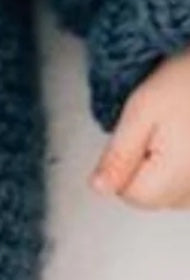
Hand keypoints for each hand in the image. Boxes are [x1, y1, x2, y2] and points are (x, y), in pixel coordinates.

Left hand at [90, 44, 189, 208]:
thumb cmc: (187, 81)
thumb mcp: (140, 112)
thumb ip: (118, 155)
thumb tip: (98, 188)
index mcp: (177, 177)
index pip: (131, 195)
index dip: (121, 164)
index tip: (134, 135)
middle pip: (153, 197)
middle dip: (144, 168)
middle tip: (157, 128)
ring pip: (172, 194)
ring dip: (165, 169)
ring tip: (175, 130)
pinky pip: (189, 186)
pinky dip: (183, 168)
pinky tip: (186, 139)